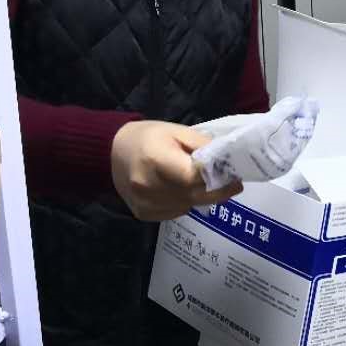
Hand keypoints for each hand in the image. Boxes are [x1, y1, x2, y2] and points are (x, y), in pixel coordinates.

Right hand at [110, 121, 241, 221]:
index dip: (216, 178)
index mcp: (156, 161)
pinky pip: (176, 212)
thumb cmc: (147, 137)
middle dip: (217, 191)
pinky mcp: (144, 214)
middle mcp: (149, 186)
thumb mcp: (176, 131)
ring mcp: (145, 203)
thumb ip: (201, 145)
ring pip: (188, 206)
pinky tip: (180, 189)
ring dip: (200, 197)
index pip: (194, 177)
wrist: (111, 152)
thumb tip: (225, 159)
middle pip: (194, 195)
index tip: (234, 176)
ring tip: (203, 183)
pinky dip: (185, 202)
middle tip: (233, 184)